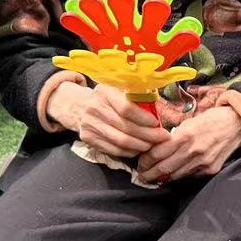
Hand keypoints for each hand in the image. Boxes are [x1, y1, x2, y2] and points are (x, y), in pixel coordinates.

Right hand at [52, 82, 170, 157]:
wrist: (78, 106)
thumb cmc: (106, 98)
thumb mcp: (118, 90)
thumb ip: (135, 97)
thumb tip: (159, 110)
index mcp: (104, 92)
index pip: (126, 108)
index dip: (143, 118)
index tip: (156, 123)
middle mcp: (94, 108)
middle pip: (126, 127)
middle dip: (148, 135)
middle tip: (162, 137)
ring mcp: (89, 125)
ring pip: (120, 141)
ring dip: (141, 145)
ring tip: (153, 144)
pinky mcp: (88, 138)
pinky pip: (113, 149)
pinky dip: (129, 151)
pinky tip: (139, 149)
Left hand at [135, 105, 240, 183]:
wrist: (237, 124)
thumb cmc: (211, 120)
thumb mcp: (189, 122)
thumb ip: (173, 136)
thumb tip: (156, 148)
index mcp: (186, 135)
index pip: (157, 153)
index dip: (145, 161)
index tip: (140, 163)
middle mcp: (194, 151)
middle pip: (164, 169)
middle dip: (149, 174)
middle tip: (142, 176)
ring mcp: (203, 162)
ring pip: (176, 175)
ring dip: (163, 178)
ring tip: (154, 177)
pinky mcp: (211, 169)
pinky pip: (190, 176)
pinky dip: (180, 175)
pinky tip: (174, 173)